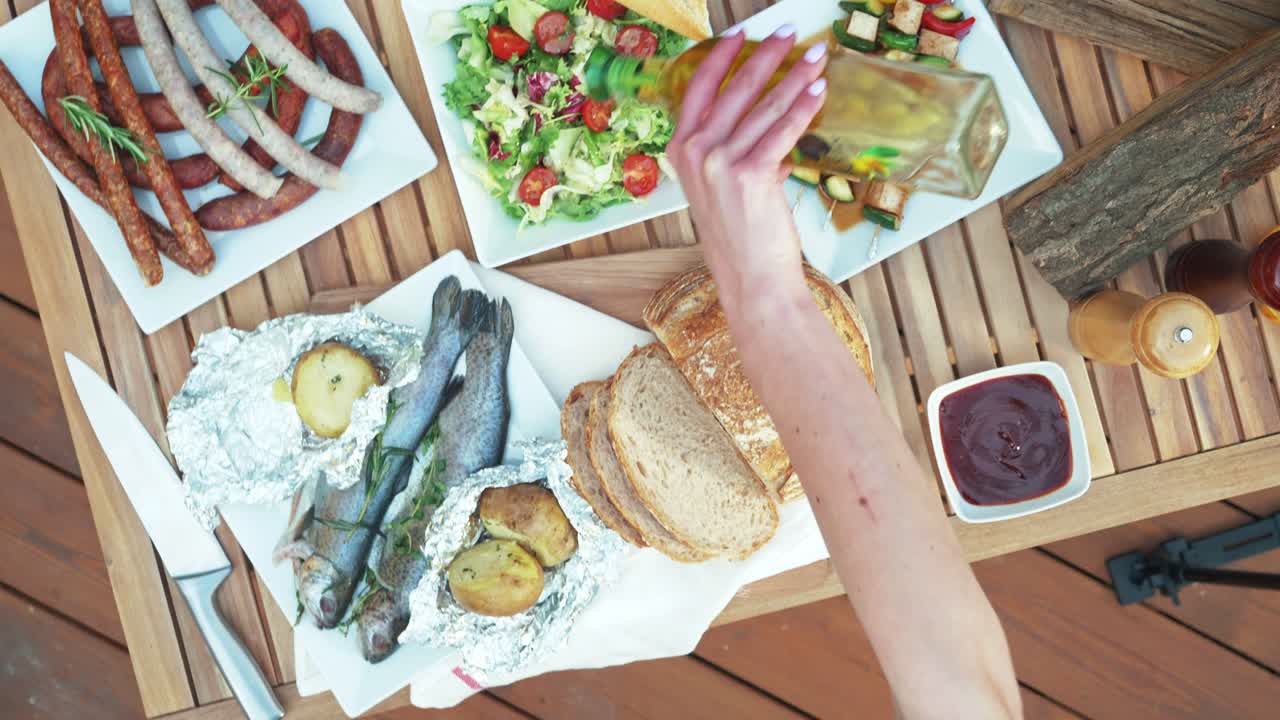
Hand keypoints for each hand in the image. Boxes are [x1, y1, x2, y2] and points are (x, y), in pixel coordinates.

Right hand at [666, 24, 827, 310]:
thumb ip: (740, 154)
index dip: (720, 57)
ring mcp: (720, 162)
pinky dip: (804, 106)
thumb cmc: (741, 239)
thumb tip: (772, 132)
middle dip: (765, 55)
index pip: (698, 89)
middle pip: (734, 88)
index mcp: (681, 152)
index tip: (740, 34)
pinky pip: (783, 129)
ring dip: (794, 75)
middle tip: (788, 31)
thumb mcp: (724, 189)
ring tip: (815, 55)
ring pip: (764, 105)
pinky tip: (819, 89)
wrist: (751, 278)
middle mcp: (694, 152)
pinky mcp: (750, 173)